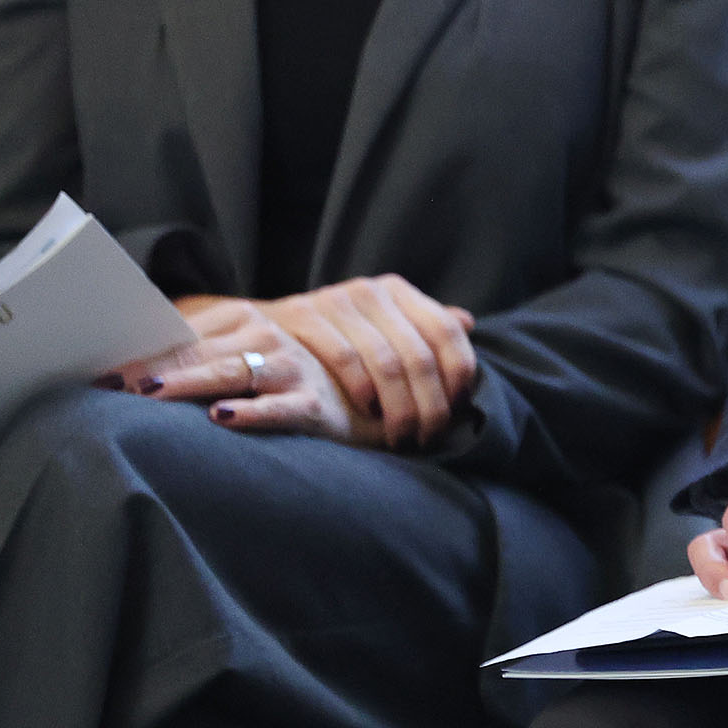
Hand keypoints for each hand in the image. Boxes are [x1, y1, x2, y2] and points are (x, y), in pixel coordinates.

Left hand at [122, 296, 383, 443]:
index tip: (96, 371)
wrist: (368, 402)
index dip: (139, 352)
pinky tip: (222, 418)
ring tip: (152, 394)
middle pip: (198, 352)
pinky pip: (278, 408)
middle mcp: (267, 336)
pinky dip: (250, 412)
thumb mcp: (245, 358)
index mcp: (244, 319)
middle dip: (151, 369)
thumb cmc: (290, 381)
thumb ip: (199, 356)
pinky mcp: (314, 403)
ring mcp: (292, 369)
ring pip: (232, 373)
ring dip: (190, 383)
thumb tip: (128, 373)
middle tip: (109, 384)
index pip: (181, 336)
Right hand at [266, 276, 479, 448]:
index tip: (456, 410)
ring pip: (387, 362)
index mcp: (397, 292)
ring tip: (401, 435)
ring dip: (399, 407)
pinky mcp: (303, 315)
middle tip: (428, 436)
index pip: (446, 331)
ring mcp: (336, 299)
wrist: (260, 331)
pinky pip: (346, 359)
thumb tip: (467, 322)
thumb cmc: (333, 340)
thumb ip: (421, 326)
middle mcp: (371, 291)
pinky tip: (368, 412)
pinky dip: (363, 391)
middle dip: (429, 404)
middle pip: (419, 355)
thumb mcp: (379, 328)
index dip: (458, 375)